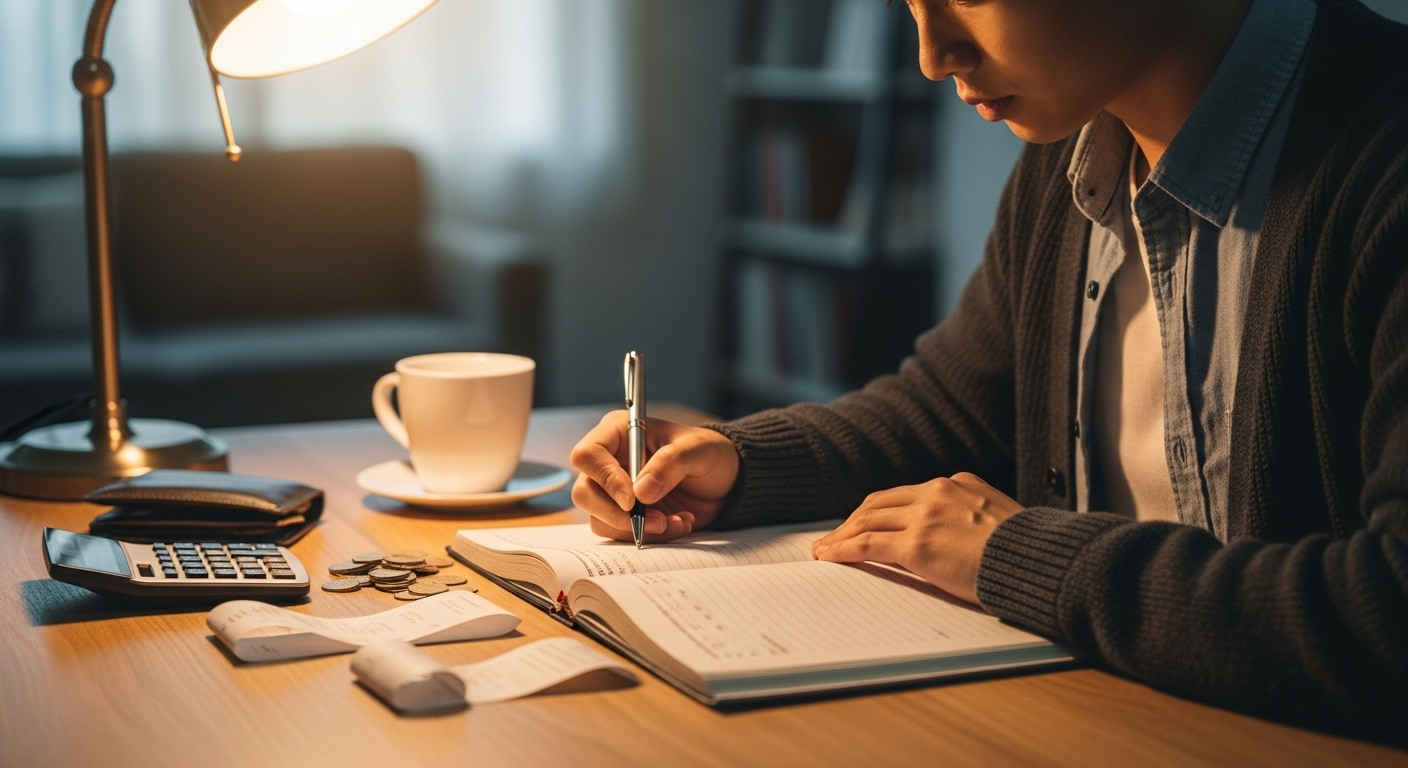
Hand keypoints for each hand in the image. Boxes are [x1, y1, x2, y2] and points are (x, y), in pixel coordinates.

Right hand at [570, 412, 739, 542]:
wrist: (726, 480)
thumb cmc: (709, 452)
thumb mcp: (697, 449)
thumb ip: (670, 464)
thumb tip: (640, 492)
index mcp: (618, 433)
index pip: (588, 455)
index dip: (604, 478)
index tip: (631, 499)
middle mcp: (609, 462)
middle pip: (585, 493)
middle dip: (618, 515)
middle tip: (657, 520)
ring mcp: (615, 492)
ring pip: (600, 520)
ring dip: (639, 529)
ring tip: (676, 520)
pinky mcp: (626, 516)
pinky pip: (621, 534)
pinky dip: (650, 536)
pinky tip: (677, 523)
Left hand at [811, 472, 1023, 603]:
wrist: (1039, 561)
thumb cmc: (1028, 551)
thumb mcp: (1001, 517)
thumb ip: (973, 516)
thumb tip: (957, 535)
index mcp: (958, 483)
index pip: (905, 494)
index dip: (879, 509)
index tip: (865, 521)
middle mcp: (937, 492)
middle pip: (879, 503)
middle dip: (853, 520)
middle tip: (835, 536)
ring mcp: (925, 517)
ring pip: (867, 521)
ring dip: (841, 536)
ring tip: (824, 549)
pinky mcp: (917, 545)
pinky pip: (867, 545)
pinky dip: (842, 550)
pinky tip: (829, 557)